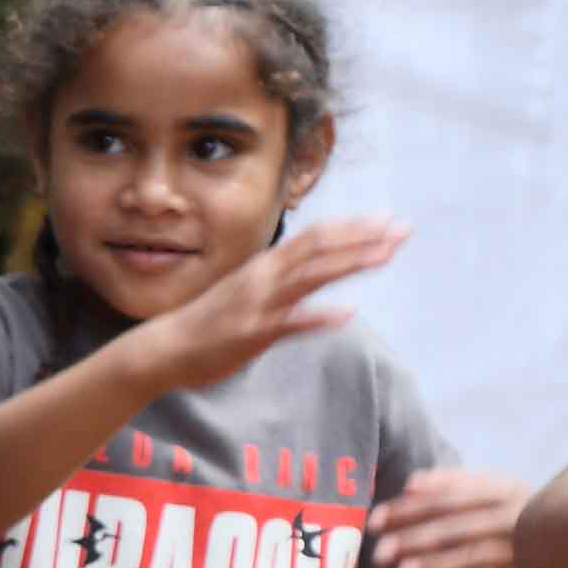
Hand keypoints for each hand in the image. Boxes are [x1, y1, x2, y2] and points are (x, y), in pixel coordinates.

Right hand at [112, 211, 402, 394]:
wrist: (165, 348)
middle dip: (364, 237)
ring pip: (311, 276)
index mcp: (266, 265)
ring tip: (385, 255)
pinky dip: (319, 317)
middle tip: (402, 228)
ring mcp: (260, 303)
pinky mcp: (254, 333)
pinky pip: (291, 323)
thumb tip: (314, 271)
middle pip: (320, 247)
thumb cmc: (209, 323)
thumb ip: (281, 280)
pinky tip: (348, 314)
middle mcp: (265, 276)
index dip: (353, 226)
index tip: (387, 219)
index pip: (316, 236)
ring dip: (350, 263)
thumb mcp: (248, 291)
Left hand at [365, 464, 526, 567]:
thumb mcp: (502, 489)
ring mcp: (528, 547)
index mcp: (504, 489)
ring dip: (435, 567)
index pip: (447, 497)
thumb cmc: (531, 512)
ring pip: (473, 556)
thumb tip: (410, 484)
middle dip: (414, 540)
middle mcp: (516, 515)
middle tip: (379, 556)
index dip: (408, 509)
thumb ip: (456, 484)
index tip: (373, 522)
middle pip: (455, 526)